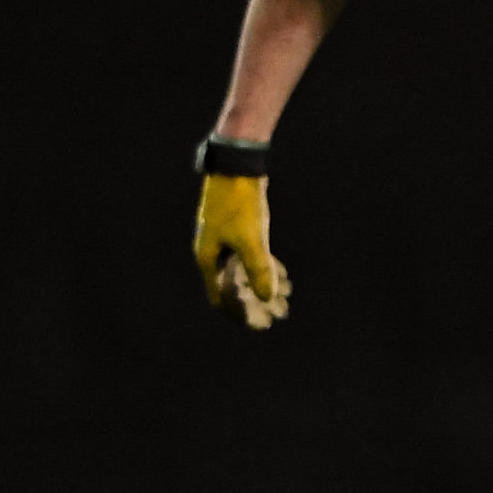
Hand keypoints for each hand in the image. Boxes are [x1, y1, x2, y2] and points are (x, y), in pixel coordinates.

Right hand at [194, 174, 291, 329]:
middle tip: (277, 316)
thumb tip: (267, 297)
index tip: (260, 325)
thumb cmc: (240, 204)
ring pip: (242, 273)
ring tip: (284, 301)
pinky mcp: (236, 231)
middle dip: (254, 304)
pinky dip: (264, 269)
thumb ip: (259, 269)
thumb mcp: (252, 239)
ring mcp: (224, 242)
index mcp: (209, 260)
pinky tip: (282, 276)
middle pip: (233, 288)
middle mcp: (213, 253)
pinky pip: (249, 258)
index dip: (240, 314)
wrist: (237, 167)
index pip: (221, 298)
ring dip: (261, 287)